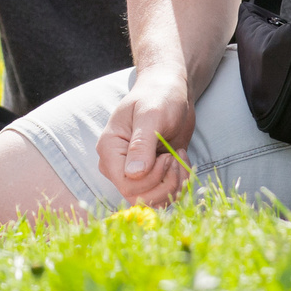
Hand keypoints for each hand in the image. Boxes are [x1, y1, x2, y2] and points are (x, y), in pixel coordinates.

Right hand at [98, 67, 194, 206]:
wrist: (170, 90)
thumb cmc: (159, 96)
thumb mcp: (151, 115)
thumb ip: (141, 144)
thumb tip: (134, 175)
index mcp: (110, 149)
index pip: (127, 185)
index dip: (152, 179)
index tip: (167, 156)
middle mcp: (118, 165)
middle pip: (140, 197)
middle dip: (166, 181)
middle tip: (174, 156)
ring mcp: (134, 173)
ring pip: (154, 200)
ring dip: (175, 182)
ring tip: (178, 156)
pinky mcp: (152, 175)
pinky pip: (166, 195)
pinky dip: (180, 181)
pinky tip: (180, 160)